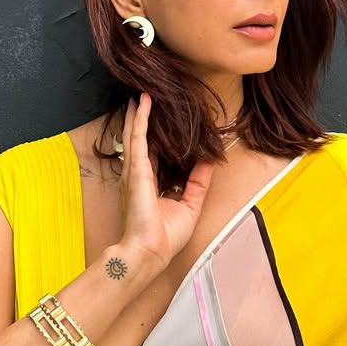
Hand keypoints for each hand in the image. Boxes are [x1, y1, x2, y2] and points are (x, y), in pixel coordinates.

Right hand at [118, 92, 216, 269]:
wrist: (151, 251)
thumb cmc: (165, 237)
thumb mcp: (191, 205)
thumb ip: (199, 182)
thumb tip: (211, 160)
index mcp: (151, 185)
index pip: (155, 155)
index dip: (159, 140)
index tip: (166, 125)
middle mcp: (139, 175)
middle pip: (141, 141)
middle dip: (142, 121)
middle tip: (144, 101)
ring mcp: (135, 170)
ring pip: (136, 133)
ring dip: (139, 113)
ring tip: (141, 94)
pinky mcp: (136, 168)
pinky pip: (137, 136)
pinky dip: (141, 117)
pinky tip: (144, 101)